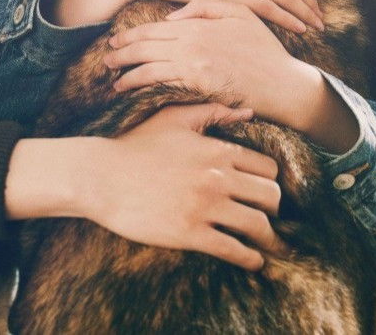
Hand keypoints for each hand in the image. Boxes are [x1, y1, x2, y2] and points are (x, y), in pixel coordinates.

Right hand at [84, 103, 285, 269]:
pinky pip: (233, 250)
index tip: (268, 193)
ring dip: (269, 239)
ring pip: (257, 225)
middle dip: (275, 210)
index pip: (267, 168)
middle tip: (271, 219)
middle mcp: (217, 177)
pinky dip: (250, 259)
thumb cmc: (134, 144)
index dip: (271, 182)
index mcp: (216, 149)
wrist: (100, 176)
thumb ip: (212, 112)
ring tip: (270, 246)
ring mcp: (205, 206)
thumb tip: (247, 111)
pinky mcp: (189, 233)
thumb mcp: (173, 118)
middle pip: (270, 196)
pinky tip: (254, 263)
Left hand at [105, 0, 319, 128]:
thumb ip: (205, 7)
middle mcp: (190, 41)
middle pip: (145, 45)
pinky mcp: (195, 84)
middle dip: (121, 51)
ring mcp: (191, 63)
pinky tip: (126, 87)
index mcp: (198, 24)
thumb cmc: (263, 49)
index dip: (130, 34)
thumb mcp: (240, 13)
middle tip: (105, 57)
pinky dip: (138, 83)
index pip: (154, 28)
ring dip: (125, 70)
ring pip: (147, 64)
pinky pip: (158, 82)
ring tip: (112, 76)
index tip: (115, 39)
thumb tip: (172, 17)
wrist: (281, 82)